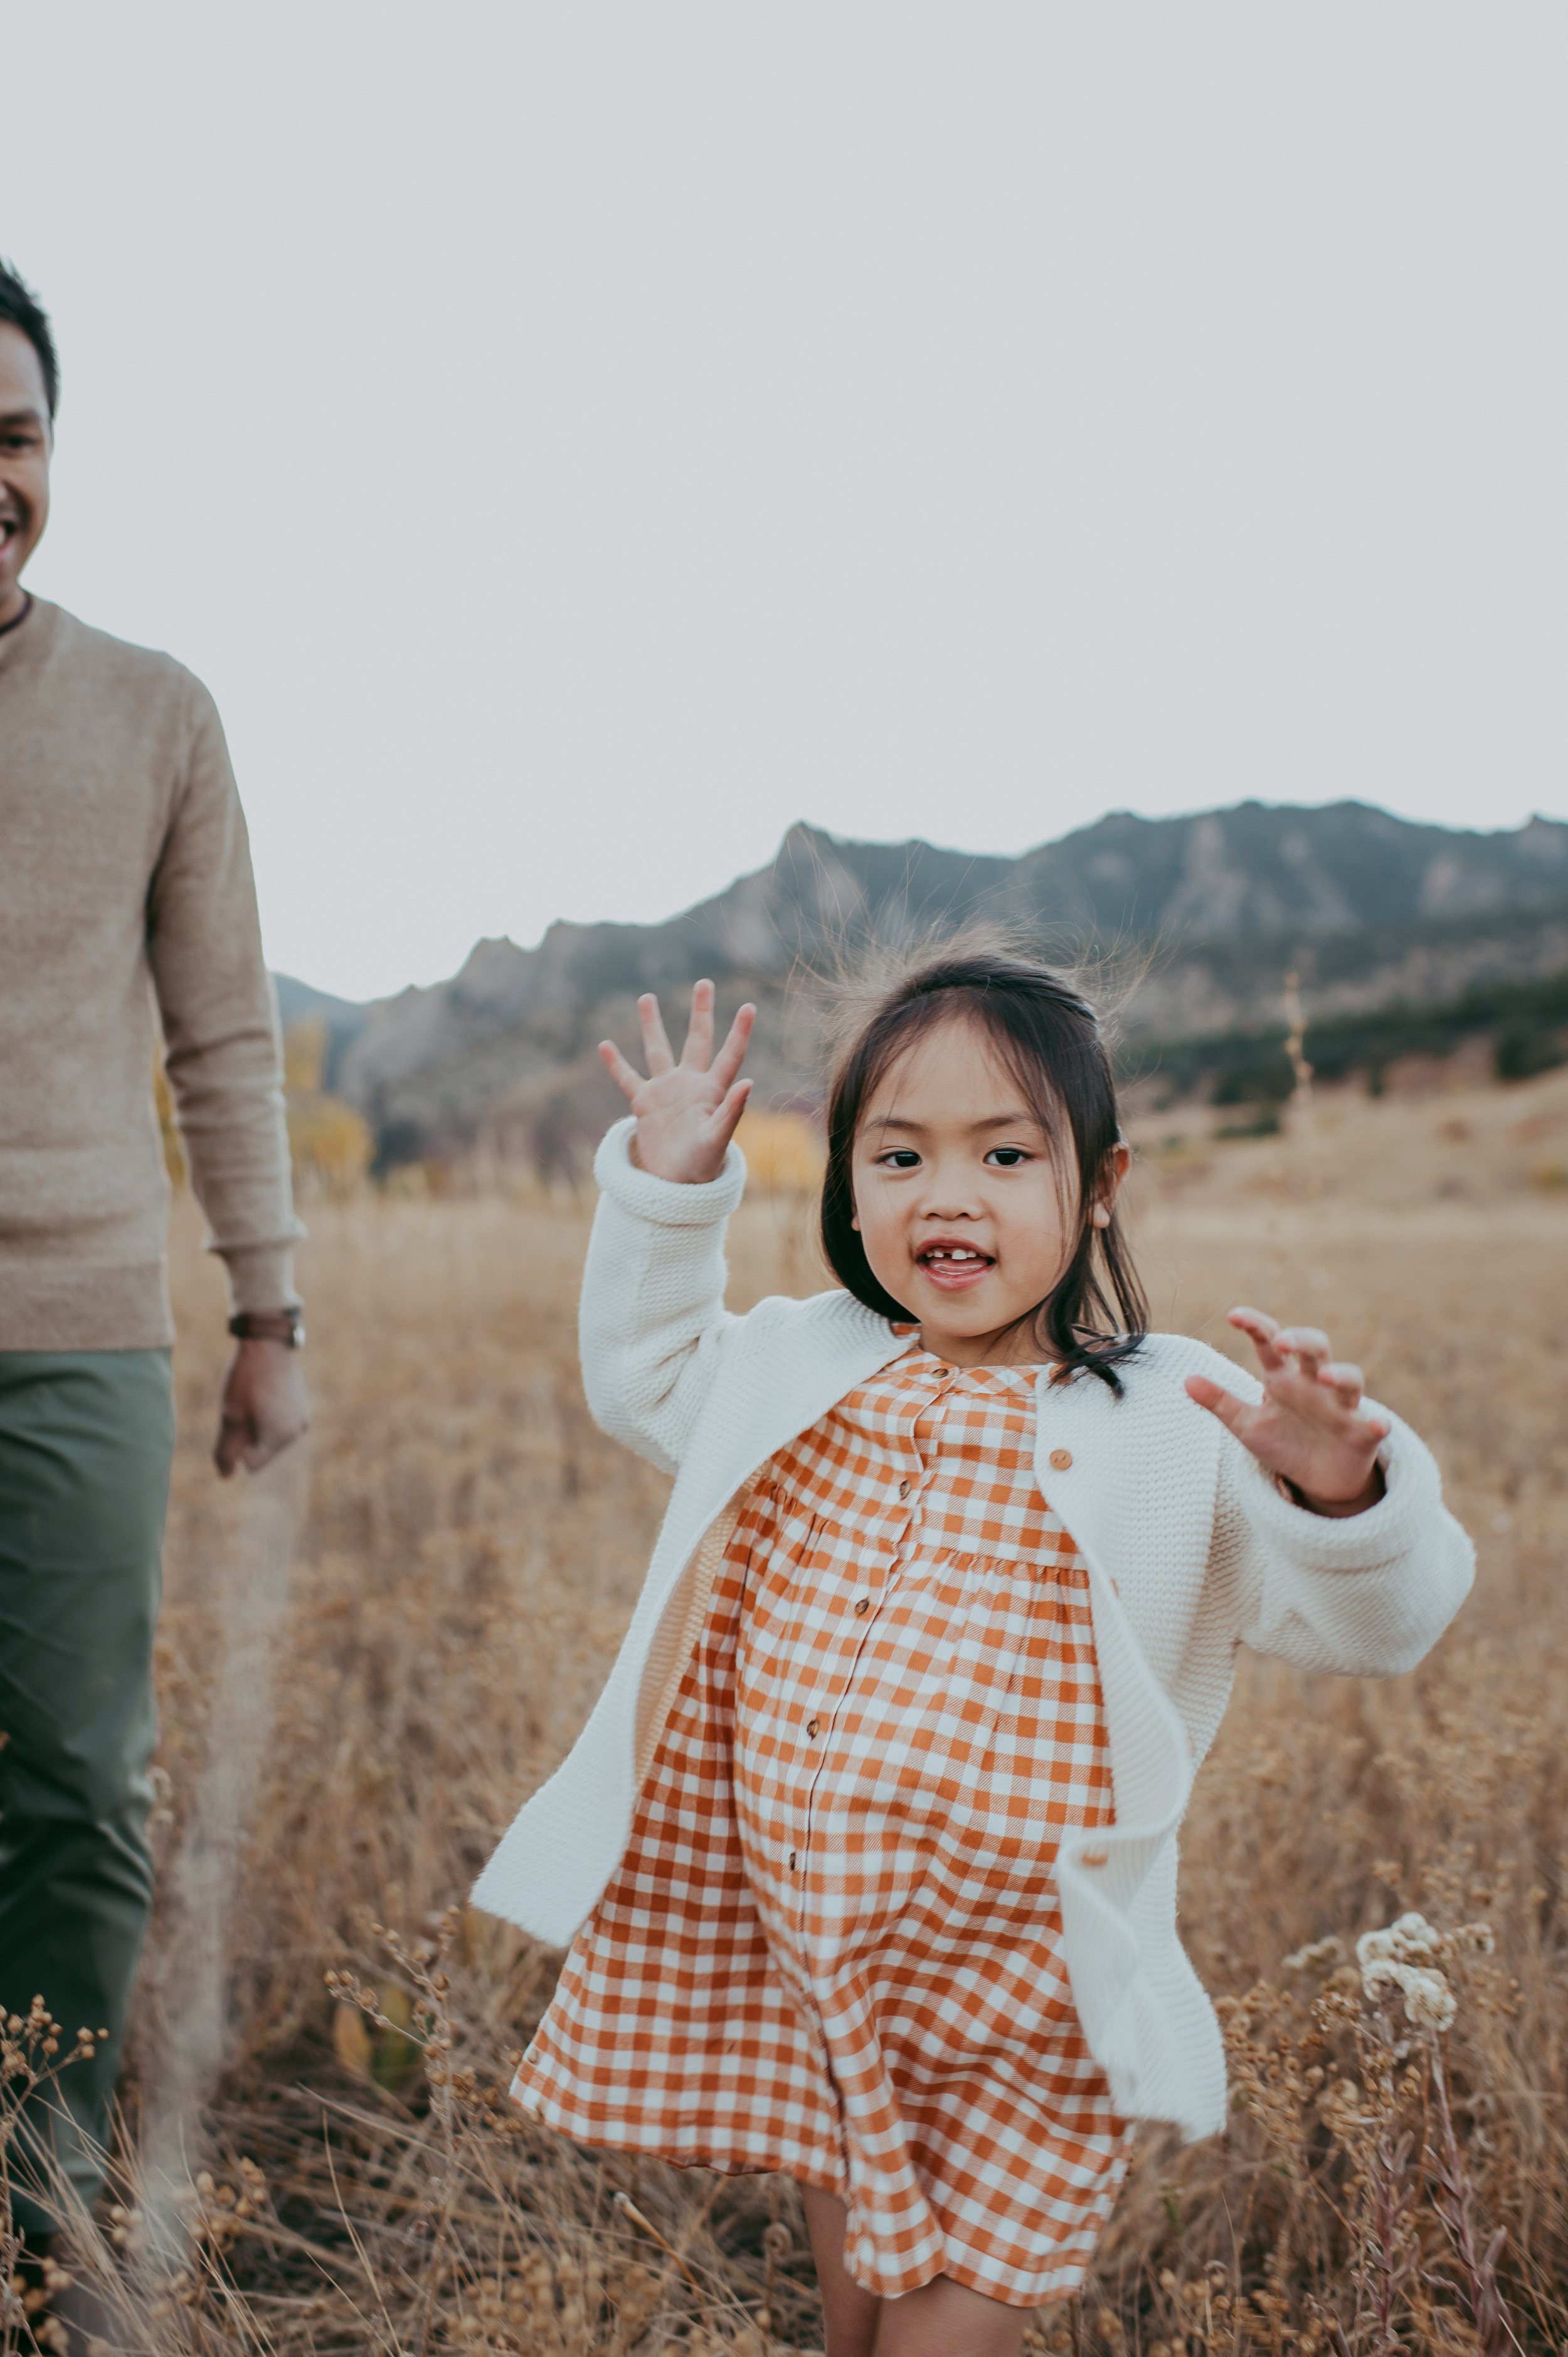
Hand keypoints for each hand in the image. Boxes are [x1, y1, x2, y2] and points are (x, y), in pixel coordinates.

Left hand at [215, 1338, 310, 1475]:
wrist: (269, 1343)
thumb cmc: (246, 1379)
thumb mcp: (230, 1415)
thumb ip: (225, 1450)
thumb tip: (224, 1477)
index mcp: (278, 1437)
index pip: (251, 1463)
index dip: (237, 1445)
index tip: (237, 1418)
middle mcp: (295, 1433)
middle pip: (262, 1452)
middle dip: (249, 1436)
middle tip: (245, 1406)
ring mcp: (301, 1420)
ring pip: (270, 1439)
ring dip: (257, 1426)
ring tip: (255, 1398)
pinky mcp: (302, 1409)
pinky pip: (279, 1425)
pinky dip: (268, 1417)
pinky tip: (265, 1394)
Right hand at [599, 981, 754, 1183]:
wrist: (675, 1185)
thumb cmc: (702, 1166)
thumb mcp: (717, 1139)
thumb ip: (732, 1111)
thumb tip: (749, 1082)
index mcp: (713, 1091)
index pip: (729, 1055)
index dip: (739, 1031)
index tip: (749, 1006)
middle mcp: (691, 1084)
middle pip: (697, 1040)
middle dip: (700, 1012)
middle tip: (704, 983)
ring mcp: (666, 1091)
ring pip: (658, 1050)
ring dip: (652, 1025)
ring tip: (646, 997)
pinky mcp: (645, 1104)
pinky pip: (627, 1078)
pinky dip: (616, 1063)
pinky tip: (604, 1044)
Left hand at [1184, 1308, 1388, 1516]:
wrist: (1318, 1479)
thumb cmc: (1284, 1443)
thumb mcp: (1247, 1425)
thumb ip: (1219, 1402)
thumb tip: (1186, 1380)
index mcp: (1284, 1379)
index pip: (1270, 1343)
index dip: (1256, 1326)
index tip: (1233, 1315)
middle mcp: (1315, 1385)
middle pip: (1316, 1349)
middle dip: (1302, 1340)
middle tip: (1282, 1342)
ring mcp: (1342, 1407)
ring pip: (1350, 1379)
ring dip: (1341, 1375)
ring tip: (1324, 1377)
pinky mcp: (1364, 1433)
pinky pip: (1377, 1424)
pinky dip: (1378, 1423)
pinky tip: (1377, 1424)